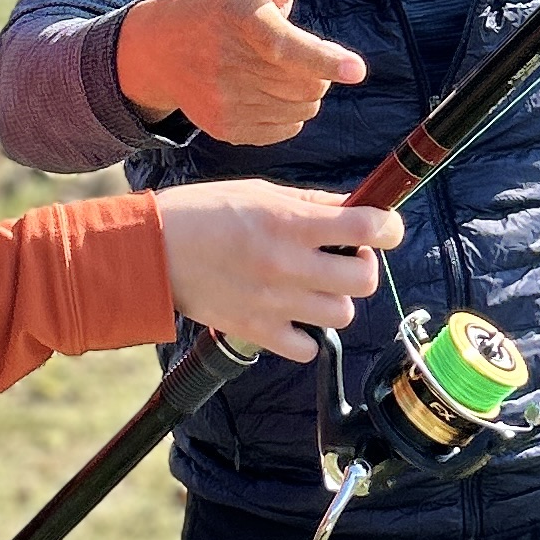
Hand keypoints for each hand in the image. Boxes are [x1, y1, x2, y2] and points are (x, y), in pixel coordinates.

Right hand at [117, 0, 366, 144]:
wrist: (161, 52)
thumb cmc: (221, 10)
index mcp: (239, 18)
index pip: (285, 45)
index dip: (322, 58)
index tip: (357, 70)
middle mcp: (229, 63)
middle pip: (309, 84)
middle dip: (316, 71)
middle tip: (294, 54)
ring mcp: (226, 100)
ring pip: (303, 108)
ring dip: (303, 92)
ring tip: (277, 71)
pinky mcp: (226, 128)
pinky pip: (287, 129)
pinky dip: (289, 114)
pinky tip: (266, 92)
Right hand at [157, 180, 399, 360]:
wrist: (152, 251)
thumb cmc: (203, 212)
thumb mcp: (260, 192)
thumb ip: (311, 202)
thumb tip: (354, 205)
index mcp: (291, 223)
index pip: (367, 227)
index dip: (388, 227)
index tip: (385, 227)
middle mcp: (288, 265)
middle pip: (364, 279)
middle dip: (363, 266)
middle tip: (345, 257)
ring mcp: (274, 303)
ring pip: (341, 314)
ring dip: (336, 299)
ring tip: (315, 286)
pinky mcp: (257, 331)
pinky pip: (307, 347)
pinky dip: (307, 334)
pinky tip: (293, 315)